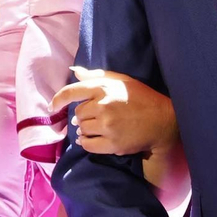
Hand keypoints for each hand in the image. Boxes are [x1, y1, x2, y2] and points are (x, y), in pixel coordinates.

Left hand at [50, 66, 178, 156]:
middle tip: (97, 116)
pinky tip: (93, 139)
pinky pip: (87, 145)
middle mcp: (104, 106)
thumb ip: (97, 76)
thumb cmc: (142, 98)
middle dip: (83, 116)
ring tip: (99, 127)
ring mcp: (108, 126)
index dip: (58, 100)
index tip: (53, 107)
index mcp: (104, 88)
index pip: (72, 92)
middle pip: (78, 113)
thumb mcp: (121, 80)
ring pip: (82, 129)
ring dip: (86, 129)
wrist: (163, 121)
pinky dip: (86, 142)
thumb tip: (75, 72)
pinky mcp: (112, 144)